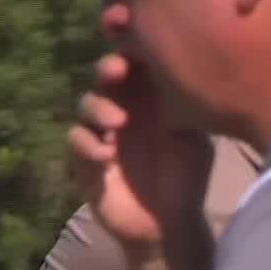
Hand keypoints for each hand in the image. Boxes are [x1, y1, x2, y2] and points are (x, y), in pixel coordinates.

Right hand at [66, 52, 212, 251]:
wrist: (170, 224)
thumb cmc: (186, 178)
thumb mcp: (195, 139)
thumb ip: (187, 107)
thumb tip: (190, 70)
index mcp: (148, 100)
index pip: (135, 64)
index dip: (131, 50)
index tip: (138, 45)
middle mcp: (122, 110)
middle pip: (105, 76)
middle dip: (108, 69)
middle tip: (118, 71)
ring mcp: (102, 134)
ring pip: (86, 105)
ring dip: (98, 107)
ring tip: (119, 122)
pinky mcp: (85, 162)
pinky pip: (75, 142)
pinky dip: (86, 143)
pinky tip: (106, 155)